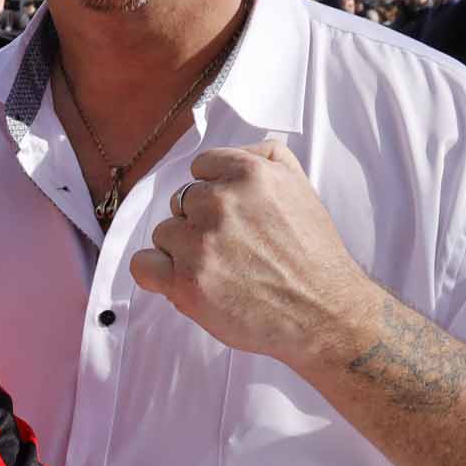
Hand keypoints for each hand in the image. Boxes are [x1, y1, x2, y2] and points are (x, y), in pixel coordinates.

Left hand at [128, 141, 373, 368]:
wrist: (323, 313)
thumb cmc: (313, 255)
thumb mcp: (301, 188)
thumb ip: (266, 157)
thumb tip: (234, 152)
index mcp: (248, 174)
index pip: (201, 168)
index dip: (215, 192)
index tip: (232, 215)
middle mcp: (219, 203)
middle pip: (181, 202)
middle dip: (201, 222)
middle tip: (234, 248)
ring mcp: (199, 243)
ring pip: (164, 233)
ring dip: (183, 250)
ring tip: (221, 269)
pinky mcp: (184, 281)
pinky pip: (142, 264)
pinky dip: (156, 273)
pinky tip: (182, 281)